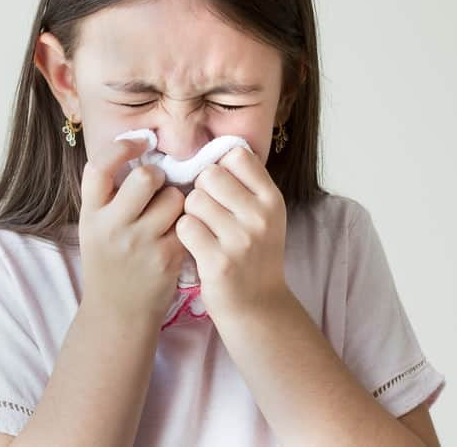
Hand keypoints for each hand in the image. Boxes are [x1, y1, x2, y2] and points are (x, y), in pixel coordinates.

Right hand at [79, 137, 187, 326]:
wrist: (117, 314)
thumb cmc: (110, 262)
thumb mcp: (95, 227)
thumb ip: (110, 194)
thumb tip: (140, 147)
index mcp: (91, 215)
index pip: (99, 166)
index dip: (121, 147)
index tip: (139, 142)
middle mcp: (112, 227)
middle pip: (146, 177)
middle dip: (158, 176)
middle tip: (157, 187)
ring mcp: (140, 244)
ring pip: (175, 197)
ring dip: (177, 200)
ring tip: (168, 215)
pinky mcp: (167, 258)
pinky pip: (188, 222)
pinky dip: (187, 223)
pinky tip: (179, 234)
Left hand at [174, 145, 289, 321]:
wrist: (258, 308)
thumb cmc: (254, 255)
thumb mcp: (265, 216)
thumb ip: (246, 184)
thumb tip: (216, 148)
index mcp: (272, 199)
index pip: (237, 156)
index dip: (221, 167)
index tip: (221, 187)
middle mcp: (260, 216)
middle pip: (210, 174)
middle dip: (202, 190)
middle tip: (209, 213)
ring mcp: (240, 239)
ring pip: (193, 199)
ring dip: (191, 213)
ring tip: (204, 231)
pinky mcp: (218, 261)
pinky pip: (185, 226)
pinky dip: (184, 234)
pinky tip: (196, 246)